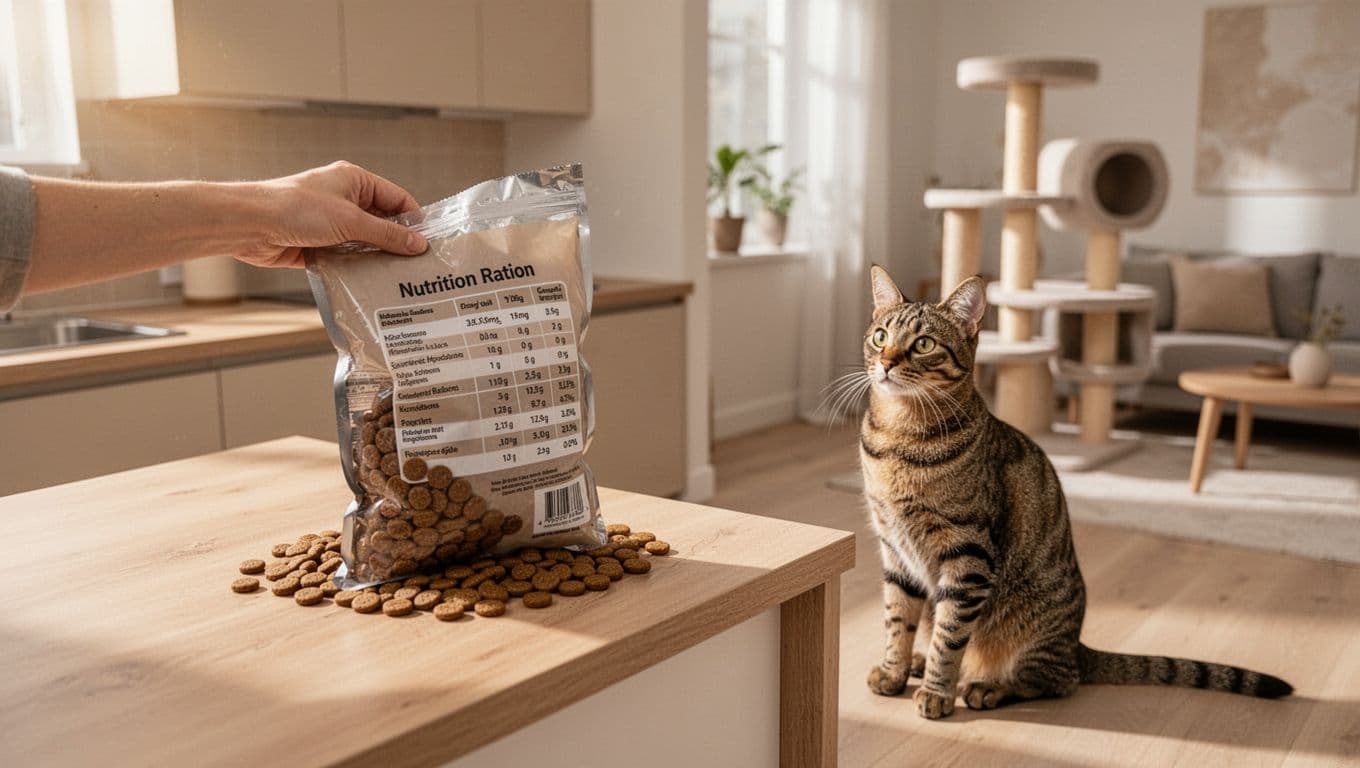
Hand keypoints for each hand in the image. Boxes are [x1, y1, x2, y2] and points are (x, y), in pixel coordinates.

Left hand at [236, 161, 428, 268]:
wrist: (250, 224)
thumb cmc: (296, 208)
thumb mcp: (350, 221)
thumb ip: (386, 234)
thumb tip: (418, 244)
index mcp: (354, 181)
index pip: (396, 199)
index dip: (413, 220)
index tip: (428, 244)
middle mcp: (344, 199)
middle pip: (382, 222)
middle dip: (396, 243)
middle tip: (417, 266)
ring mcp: (331, 223)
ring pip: (364, 242)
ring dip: (376, 258)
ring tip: (397, 278)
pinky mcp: (318, 244)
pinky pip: (346, 257)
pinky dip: (357, 268)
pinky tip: (370, 282)